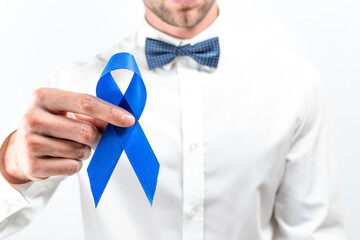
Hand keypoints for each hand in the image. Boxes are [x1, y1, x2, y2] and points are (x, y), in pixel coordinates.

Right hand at [0, 88, 134, 183]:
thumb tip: (122, 120)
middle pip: (86, 131)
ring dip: (85, 152)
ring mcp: (30, 143)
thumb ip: (93, 114)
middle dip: (98, 138)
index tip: (129, 120)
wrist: (20, 149)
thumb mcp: (66, 112)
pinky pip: (72, 167)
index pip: (86, 102)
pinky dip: (75, 164)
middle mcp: (32, 118)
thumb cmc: (51, 126)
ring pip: (80, 151)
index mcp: (43, 97)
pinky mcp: (33, 166)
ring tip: (71, 146)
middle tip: (93, 139)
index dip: (111, 112)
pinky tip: (62, 158)